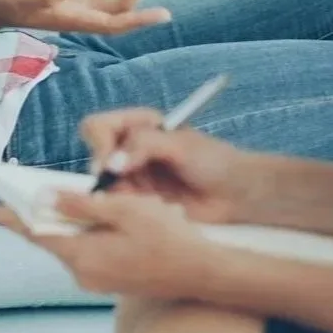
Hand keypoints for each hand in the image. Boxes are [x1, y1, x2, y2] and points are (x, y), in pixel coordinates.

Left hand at [0, 189, 213, 298]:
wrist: (206, 273)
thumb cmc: (169, 237)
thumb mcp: (124, 211)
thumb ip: (82, 205)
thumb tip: (44, 198)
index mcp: (84, 256)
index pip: (38, 234)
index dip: (15, 220)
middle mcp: (86, 274)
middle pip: (54, 239)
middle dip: (43, 217)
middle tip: (29, 195)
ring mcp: (100, 281)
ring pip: (74, 246)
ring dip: (69, 224)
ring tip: (65, 200)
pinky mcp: (114, 281)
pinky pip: (90, 253)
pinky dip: (87, 235)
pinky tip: (97, 219)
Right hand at [81, 112, 261, 225]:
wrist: (237, 194)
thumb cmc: (213, 161)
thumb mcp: (179, 145)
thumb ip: (143, 146)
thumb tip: (111, 164)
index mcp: (138, 125)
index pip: (98, 127)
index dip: (99, 144)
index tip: (110, 164)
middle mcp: (130, 149)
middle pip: (95, 156)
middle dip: (106, 172)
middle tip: (124, 185)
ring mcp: (133, 176)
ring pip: (104, 185)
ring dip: (117, 193)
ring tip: (146, 198)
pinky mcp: (139, 201)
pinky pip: (118, 204)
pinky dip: (126, 207)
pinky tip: (150, 207)